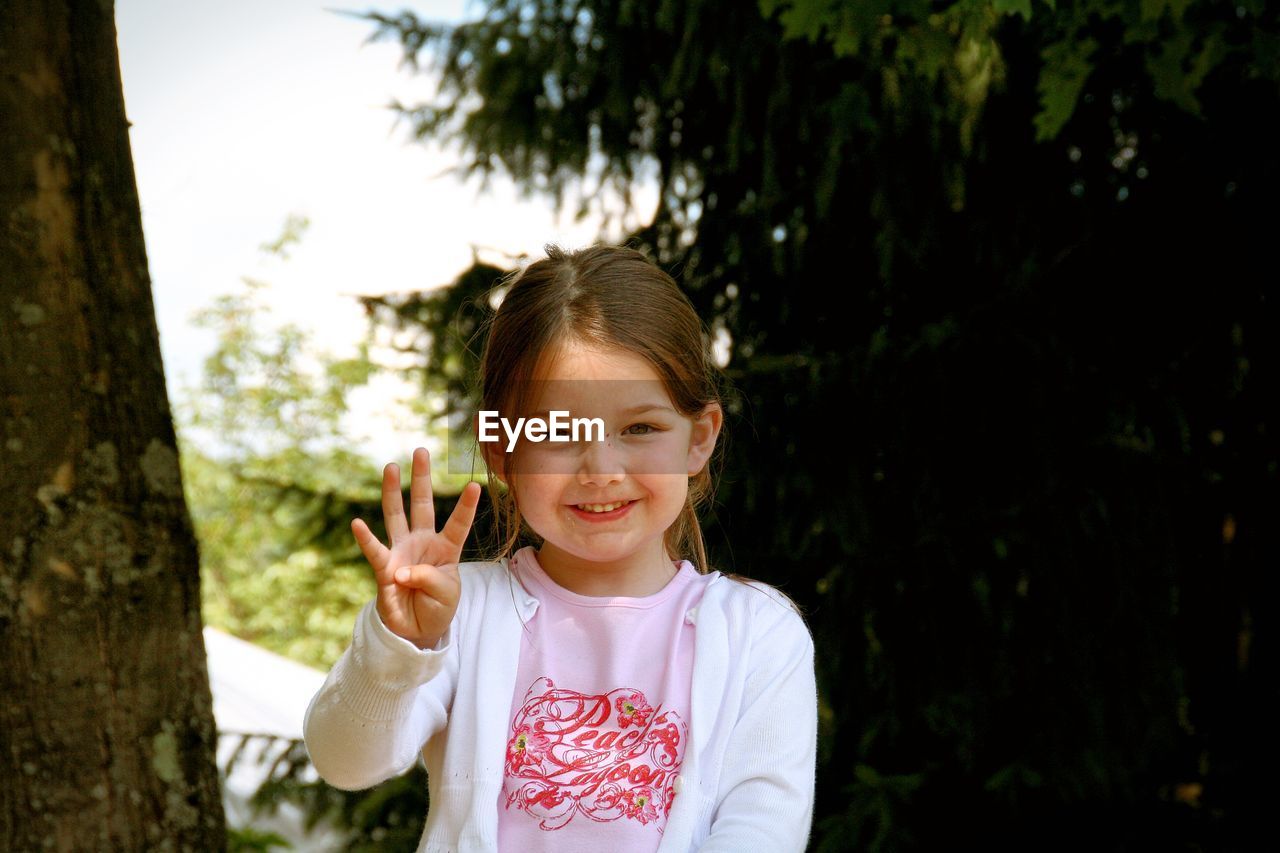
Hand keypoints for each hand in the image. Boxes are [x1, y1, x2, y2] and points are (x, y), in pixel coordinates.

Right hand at [351, 447, 481, 648]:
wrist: (416, 630)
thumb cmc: (437, 607)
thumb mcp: (446, 595)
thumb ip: (430, 579)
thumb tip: (402, 570)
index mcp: (446, 548)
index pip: (458, 523)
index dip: (465, 506)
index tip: (475, 485)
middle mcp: (422, 543)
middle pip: (422, 505)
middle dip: (421, 478)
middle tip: (421, 450)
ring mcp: (402, 552)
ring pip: (396, 516)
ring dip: (393, 492)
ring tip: (391, 467)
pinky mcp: (385, 568)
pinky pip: (375, 551)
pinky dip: (366, 539)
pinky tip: (358, 523)